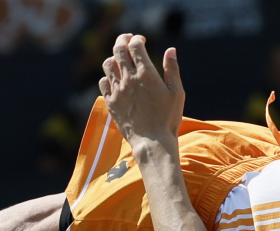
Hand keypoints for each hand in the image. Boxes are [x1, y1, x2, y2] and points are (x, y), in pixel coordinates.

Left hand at [99, 33, 183, 150]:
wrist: (152, 143)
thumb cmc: (168, 119)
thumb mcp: (177, 93)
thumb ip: (172, 70)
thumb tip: (171, 50)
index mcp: (146, 74)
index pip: (135, 45)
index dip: (137, 39)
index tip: (141, 40)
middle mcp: (129, 80)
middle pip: (118, 50)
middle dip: (122, 40)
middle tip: (127, 40)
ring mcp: (118, 91)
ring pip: (108, 64)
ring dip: (113, 57)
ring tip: (120, 59)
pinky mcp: (111, 103)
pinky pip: (103, 82)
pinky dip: (108, 76)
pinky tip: (115, 78)